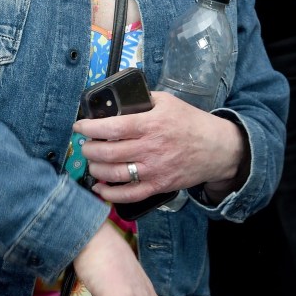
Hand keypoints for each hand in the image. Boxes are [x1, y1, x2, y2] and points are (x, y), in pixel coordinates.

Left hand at [74, 92, 247, 205]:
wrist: (216, 148)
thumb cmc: (189, 122)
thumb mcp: (166, 101)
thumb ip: (142, 101)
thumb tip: (116, 101)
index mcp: (150, 124)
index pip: (112, 127)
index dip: (90, 128)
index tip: (79, 127)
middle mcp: (150, 148)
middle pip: (108, 152)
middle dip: (89, 149)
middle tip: (84, 145)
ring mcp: (154, 169)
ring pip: (115, 174)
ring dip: (96, 168)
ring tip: (91, 162)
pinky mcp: (158, 185)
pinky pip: (130, 194)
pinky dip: (110, 194)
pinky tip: (99, 188)